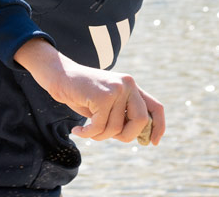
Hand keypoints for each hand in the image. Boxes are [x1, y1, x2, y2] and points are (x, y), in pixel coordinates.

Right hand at [14, 38, 164, 144]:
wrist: (60, 76)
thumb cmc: (82, 94)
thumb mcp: (107, 104)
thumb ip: (122, 116)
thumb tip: (140, 138)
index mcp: (132, 86)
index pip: (156, 107)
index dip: (159, 127)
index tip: (154, 143)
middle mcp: (128, 84)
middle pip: (141, 121)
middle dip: (126, 136)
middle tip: (106, 136)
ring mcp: (116, 88)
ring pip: (116, 128)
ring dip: (99, 136)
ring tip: (86, 130)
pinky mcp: (103, 96)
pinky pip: (99, 127)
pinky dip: (87, 134)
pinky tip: (78, 131)